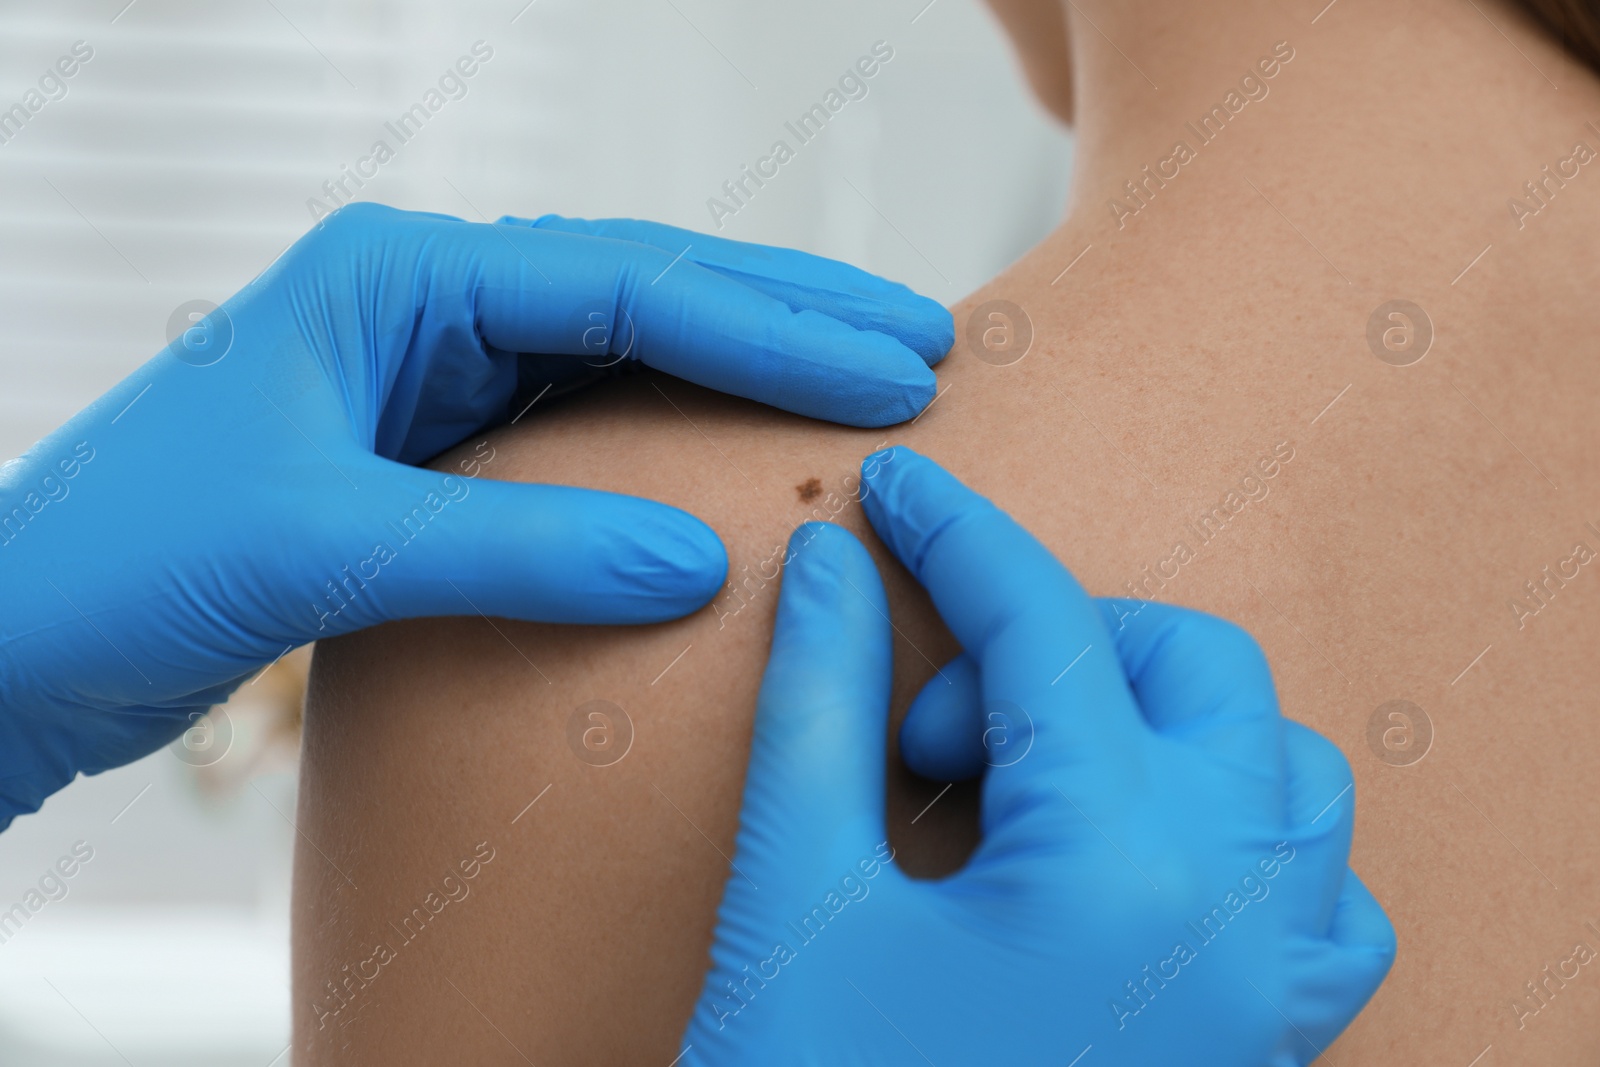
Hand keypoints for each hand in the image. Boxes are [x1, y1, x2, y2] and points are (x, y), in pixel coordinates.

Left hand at [0, 206, 951, 826]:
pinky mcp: (431, 445)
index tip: (891, 365)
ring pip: (625, 348)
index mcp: (396, 277)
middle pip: (647, 286)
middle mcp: (423, 303)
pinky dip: (676, 429)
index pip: (625, 282)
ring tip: (868, 373)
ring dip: (747, 362)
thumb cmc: (122, 565)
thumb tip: (701, 564)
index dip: (770, 325)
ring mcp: (430, 372)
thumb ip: (519, 549)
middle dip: (789, 314)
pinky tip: (745, 446)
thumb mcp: (325, 546)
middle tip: (922, 338)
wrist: (10, 638)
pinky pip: (583, 421)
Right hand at [681, 447, 1393, 1065]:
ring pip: (1283, 768)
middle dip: (1060, 645)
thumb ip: (820, 705)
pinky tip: (1129, 864)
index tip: (898, 494)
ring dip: (1159, 726)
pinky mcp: (1267, 1049)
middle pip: (1196, 671)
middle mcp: (1241, 912)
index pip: (1044, 627)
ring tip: (1030, 783)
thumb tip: (832, 570)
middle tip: (933, 732)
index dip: (959, 538)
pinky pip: (1316, 890)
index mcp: (1124, 862)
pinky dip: (1235, 831)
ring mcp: (1274, 990)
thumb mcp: (798, 899)